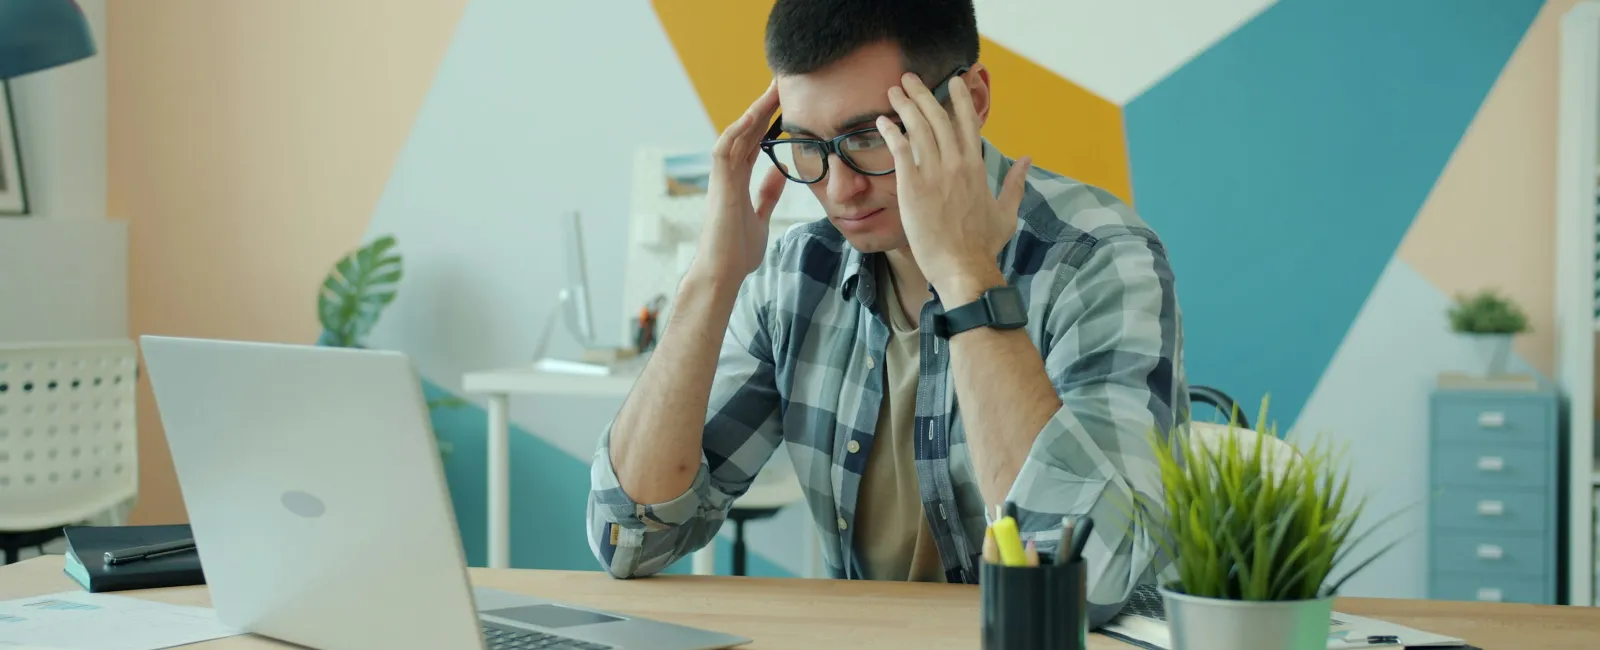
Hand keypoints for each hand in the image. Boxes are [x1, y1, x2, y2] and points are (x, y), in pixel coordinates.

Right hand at [687, 81, 787, 287]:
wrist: (723, 273)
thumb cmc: (738, 251)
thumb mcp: (761, 216)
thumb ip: (767, 194)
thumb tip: (779, 175)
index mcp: (738, 181)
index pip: (754, 143)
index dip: (768, 122)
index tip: (785, 103)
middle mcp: (728, 175)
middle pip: (746, 132)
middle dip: (764, 107)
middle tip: (782, 83)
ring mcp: (721, 178)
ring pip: (736, 135)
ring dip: (753, 112)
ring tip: (772, 90)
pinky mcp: (719, 186)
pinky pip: (725, 151)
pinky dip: (736, 132)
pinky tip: (752, 116)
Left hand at [878, 72, 1030, 303]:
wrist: (963, 267)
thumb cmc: (983, 245)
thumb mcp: (1006, 211)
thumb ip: (1016, 182)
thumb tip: (1027, 160)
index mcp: (977, 167)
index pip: (968, 122)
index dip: (959, 98)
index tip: (953, 81)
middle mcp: (957, 164)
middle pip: (939, 118)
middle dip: (924, 93)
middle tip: (909, 78)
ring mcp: (935, 174)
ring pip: (919, 128)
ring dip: (905, 106)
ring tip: (894, 91)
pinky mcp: (913, 187)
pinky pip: (901, 150)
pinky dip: (891, 133)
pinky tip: (882, 122)